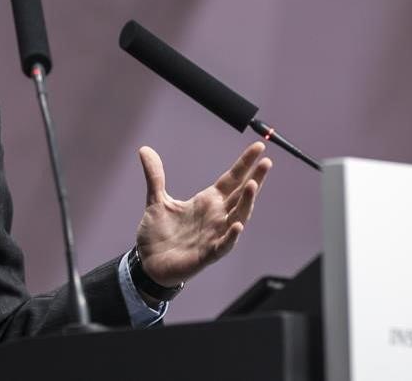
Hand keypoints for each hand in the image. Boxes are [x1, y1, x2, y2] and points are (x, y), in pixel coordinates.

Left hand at [134, 142, 271, 286]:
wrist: (149, 264)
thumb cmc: (159, 235)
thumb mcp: (156, 200)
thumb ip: (155, 176)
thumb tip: (145, 150)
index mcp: (208, 202)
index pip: (232, 179)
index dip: (245, 163)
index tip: (259, 147)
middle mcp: (216, 216)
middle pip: (241, 195)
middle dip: (255, 179)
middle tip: (267, 162)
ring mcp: (215, 235)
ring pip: (238, 217)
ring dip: (247, 202)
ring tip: (253, 185)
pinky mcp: (207, 254)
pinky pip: (223, 244)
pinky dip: (231, 235)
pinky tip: (237, 225)